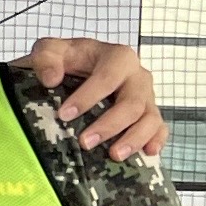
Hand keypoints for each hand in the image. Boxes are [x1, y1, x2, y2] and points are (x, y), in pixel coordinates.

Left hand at [28, 36, 167, 158]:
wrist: (74, 70)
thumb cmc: (65, 60)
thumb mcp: (49, 50)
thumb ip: (46, 57)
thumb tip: (51, 78)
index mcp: (118, 57)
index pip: (107, 76)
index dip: (87, 96)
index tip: (64, 115)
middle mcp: (137, 76)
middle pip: (133, 102)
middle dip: (110, 125)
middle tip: (85, 142)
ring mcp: (147, 97)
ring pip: (150, 118)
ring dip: (134, 139)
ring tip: (114, 155)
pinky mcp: (149, 114)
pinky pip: (159, 128)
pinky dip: (156, 140)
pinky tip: (148, 153)